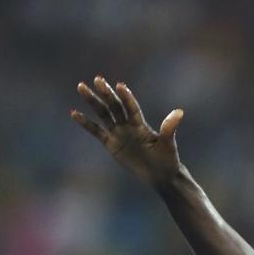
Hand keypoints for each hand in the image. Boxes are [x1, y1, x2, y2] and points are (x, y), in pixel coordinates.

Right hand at [70, 76, 185, 186]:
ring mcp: (119, 133)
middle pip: (114, 106)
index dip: (127, 97)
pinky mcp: (111, 144)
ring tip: (81, 87)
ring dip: (93, 101)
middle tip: (97, 79)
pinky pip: (96, 131)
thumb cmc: (168, 159)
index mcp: (141, 125)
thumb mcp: (168, 144)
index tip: (120, 85)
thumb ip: (169, 128)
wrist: (160, 175)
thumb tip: (179, 112)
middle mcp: (128, 125)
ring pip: (103, 114)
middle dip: (106, 93)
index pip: (131, 108)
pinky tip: (74, 113)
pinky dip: (86, 123)